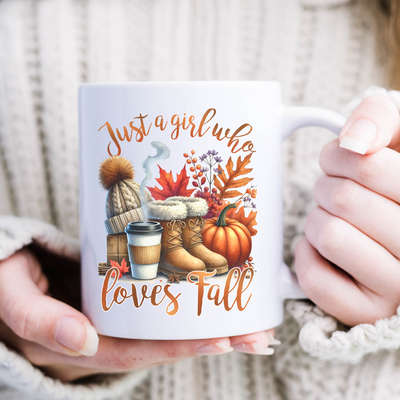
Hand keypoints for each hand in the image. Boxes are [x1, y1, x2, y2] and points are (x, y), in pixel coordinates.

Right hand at [0, 249, 276, 381]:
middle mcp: (102, 337)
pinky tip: (214, 298)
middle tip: (256, 336)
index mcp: (78, 345)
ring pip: (163, 327)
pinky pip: (155, 305)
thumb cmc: (5, 279)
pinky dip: (185, 305)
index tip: (220, 340)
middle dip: (208, 341)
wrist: (5, 265)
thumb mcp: (12, 296)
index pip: (135, 352)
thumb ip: (38, 319)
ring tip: (250, 322)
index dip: (177, 349)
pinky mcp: (119, 296)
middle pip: (160, 344)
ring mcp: (113, 317)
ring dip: (206, 325)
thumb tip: (84, 340)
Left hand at [295, 94, 399, 325]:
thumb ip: (379, 119)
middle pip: (343, 198)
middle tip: (336, 192)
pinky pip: (314, 278)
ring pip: (329, 235)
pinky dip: (307, 255)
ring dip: (317, 219)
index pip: (367, 165)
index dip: (337, 155)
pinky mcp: (365, 311)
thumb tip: (354, 142)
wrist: (387, 223)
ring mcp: (399, 289)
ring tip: (334, 220)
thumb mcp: (396, 136)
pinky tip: (323, 249)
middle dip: (326, 186)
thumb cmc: (387, 178)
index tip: (343, 160)